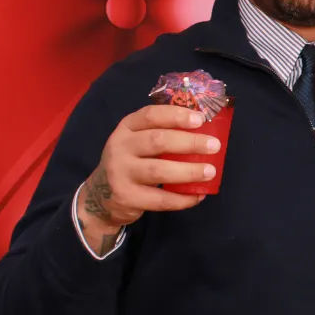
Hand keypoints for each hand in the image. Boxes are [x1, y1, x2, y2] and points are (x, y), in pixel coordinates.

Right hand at [78, 105, 221, 240]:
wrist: (100, 196)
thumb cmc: (131, 161)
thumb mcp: (137, 141)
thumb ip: (162, 133)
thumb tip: (205, 132)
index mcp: (126, 128)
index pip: (150, 115)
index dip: (176, 116)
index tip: (200, 120)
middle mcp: (120, 147)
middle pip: (157, 141)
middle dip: (189, 142)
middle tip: (214, 146)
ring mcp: (120, 173)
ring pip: (158, 170)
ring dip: (189, 171)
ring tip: (210, 172)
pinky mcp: (126, 197)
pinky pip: (160, 199)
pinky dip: (182, 198)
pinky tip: (198, 195)